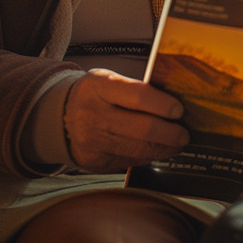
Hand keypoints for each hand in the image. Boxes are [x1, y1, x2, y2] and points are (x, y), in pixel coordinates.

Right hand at [62, 68, 189, 171]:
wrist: (58, 116)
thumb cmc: (93, 95)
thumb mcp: (108, 80)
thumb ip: (136, 90)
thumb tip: (174, 105)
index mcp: (100, 87)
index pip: (139, 96)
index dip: (164, 105)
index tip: (180, 110)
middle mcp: (94, 115)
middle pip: (143, 129)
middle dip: (171, 134)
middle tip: (184, 134)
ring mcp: (93, 141)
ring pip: (139, 150)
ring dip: (164, 149)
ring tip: (175, 144)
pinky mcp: (94, 161)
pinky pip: (129, 162)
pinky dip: (146, 157)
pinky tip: (154, 151)